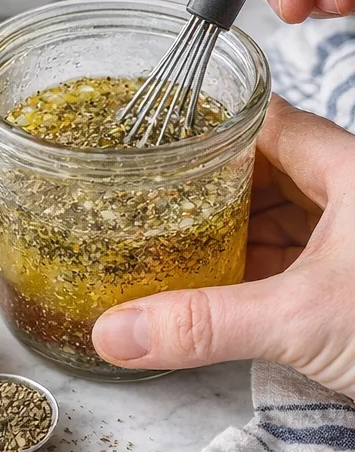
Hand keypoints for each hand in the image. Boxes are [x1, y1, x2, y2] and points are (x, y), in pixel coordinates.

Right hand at [91, 95, 354, 398]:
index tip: (150, 136)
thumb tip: (119, 331)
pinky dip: (255, 270)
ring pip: (280, 216)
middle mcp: (353, 192)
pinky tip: (216, 287)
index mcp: (348, 167)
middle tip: (144, 195)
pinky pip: (295, 259)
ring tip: (167, 239)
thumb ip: (204, 323)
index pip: (260, 121)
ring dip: (228, 232)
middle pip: (263, 168)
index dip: (203, 124)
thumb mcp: (301, 320)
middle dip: (205, 186)